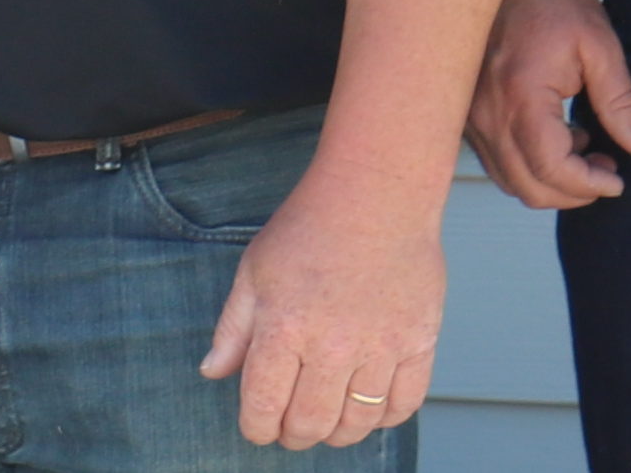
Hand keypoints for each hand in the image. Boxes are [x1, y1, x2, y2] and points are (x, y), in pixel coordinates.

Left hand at [198, 162, 441, 449]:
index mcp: (283, 330)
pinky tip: (369, 406)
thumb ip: (233, 329)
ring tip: (328, 420)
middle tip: (291, 427)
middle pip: (311, 424)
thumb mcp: (253, 272)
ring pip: (358, 423)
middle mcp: (332, 347)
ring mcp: (381, 347)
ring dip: (339, 433)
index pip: (264, 409)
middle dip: (294, 435)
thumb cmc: (307, 229)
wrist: (375, 196)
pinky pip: (405, 404)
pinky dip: (385, 417)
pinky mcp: (419, 342)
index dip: (257, 428)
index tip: (258, 425)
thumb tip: (212, 372)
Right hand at [467, 0, 630, 211]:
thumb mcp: (598, 44)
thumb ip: (622, 101)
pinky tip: (555, 134)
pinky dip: (528, 163)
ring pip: (509, 179)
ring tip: (584, 148)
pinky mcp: (466, 113)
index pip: (552, 170)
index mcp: (520, 97)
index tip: (618, 179)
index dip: (590, 185)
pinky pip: (495, 159)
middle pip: (528, 188)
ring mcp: (470, 115)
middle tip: (606, 169)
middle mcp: (485, 114)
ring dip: (550, 180)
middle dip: (573, 192)